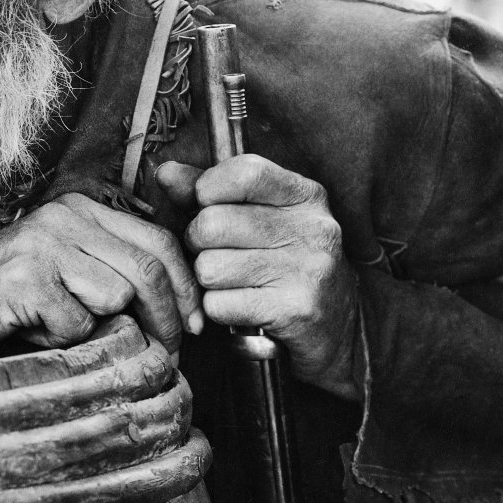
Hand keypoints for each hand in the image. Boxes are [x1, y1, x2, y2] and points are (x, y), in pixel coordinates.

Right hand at [0, 193, 201, 352]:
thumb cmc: (3, 292)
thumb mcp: (63, 267)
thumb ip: (110, 270)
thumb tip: (177, 310)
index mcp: (81, 209)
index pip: (159, 243)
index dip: (185, 289)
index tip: (194, 326)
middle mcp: (65, 218)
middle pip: (148, 272)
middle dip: (167, 321)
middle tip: (167, 355)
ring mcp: (45, 245)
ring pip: (116, 298)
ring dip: (102, 330)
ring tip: (65, 332)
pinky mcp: (27, 278)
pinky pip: (77, 323)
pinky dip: (64, 340)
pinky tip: (35, 332)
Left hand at [155, 156, 360, 399]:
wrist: (337, 330)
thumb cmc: (285, 265)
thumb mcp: (260, 217)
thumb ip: (212, 191)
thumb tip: (166, 173)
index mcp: (306, 196)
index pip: (244, 172)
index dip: (208, 189)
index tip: (208, 206)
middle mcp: (314, 228)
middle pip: (212, 224)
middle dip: (200, 245)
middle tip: (221, 255)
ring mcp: (308, 270)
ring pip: (209, 268)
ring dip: (210, 282)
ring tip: (236, 283)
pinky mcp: (296, 310)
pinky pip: (218, 304)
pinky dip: (219, 310)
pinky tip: (243, 307)